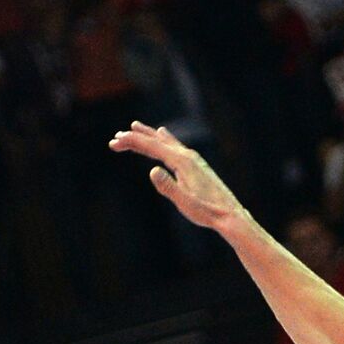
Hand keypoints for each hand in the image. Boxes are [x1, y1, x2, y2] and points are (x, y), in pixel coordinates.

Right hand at [109, 122, 243, 229]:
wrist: (230, 215)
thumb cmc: (207, 211)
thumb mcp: (184, 202)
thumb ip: (168, 186)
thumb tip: (152, 170)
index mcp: (183, 162)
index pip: (152, 146)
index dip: (132, 142)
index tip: (114, 142)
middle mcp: (188, 156)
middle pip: (157, 141)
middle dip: (135, 138)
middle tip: (115, 138)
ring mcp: (193, 159)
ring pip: (166, 142)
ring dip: (148, 135)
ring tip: (134, 127)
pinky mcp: (196, 165)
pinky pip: (175, 147)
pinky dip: (164, 139)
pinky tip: (162, 134)